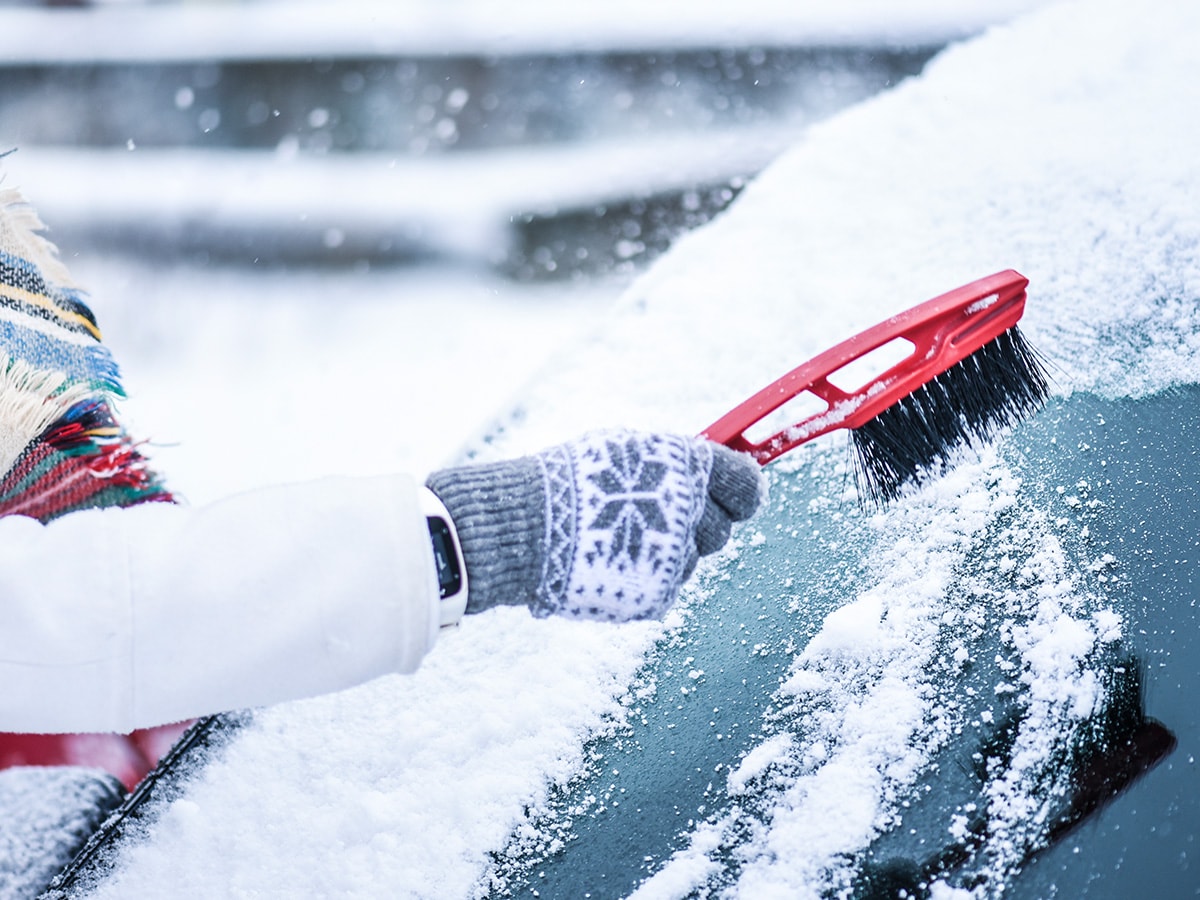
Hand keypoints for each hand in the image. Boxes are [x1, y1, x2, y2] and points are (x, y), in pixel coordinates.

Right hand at [427, 431, 764, 622]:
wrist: (526, 524)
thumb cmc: (573, 479)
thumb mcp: (629, 450)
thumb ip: (675, 464)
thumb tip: (709, 473)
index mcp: (688, 467)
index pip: (748, 486)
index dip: (741, 495)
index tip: (733, 501)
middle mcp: (690, 512)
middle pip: (720, 531)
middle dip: (695, 528)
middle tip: (655, 520)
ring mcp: (675, 557)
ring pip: (687, 562)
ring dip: (663, 554)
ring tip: (615, 538)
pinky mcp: (657, 594)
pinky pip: (663, 588)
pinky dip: (641, 579)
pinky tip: (610, 561)